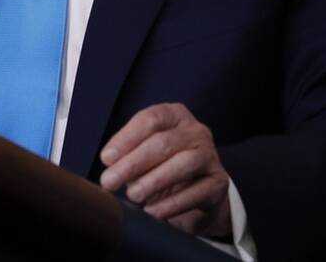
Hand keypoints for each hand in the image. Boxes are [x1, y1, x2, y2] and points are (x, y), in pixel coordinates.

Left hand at [99, 102, 231, 238]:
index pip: (150, 119)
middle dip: (132, 163)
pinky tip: (153, 211)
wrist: (195, 194)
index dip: (126, 138)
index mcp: (173, 115)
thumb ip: (126, 154)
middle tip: (109, 182)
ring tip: (132, 196)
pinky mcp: (219, 183)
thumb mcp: (140, 154)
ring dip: (153, 181)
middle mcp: (195, 131)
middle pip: (163, 142)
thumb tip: (110, 162)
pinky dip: (172, 203)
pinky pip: (197, 192)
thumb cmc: (159, 166)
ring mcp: (210, 156)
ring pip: (184, 164)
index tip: (106, 159)